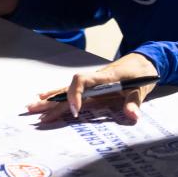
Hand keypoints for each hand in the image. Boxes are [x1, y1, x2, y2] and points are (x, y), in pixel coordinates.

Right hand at [26, 53, 158, 123]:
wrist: (145, 60)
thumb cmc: (143, 73)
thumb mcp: (142, 88)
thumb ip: (135, 102)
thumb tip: (132, 116)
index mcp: (105, 78)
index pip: (82, 81)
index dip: (75, 94)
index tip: (74, 111)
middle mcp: (94, 79)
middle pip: (69, 88)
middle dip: (53, 102)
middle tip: (37, 114)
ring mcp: (92, 83)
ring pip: (67, 89)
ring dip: (51, 99)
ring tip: (32, 108)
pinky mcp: (93, 86)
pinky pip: (72, 90)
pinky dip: (58, 95)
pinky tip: (44, 98)